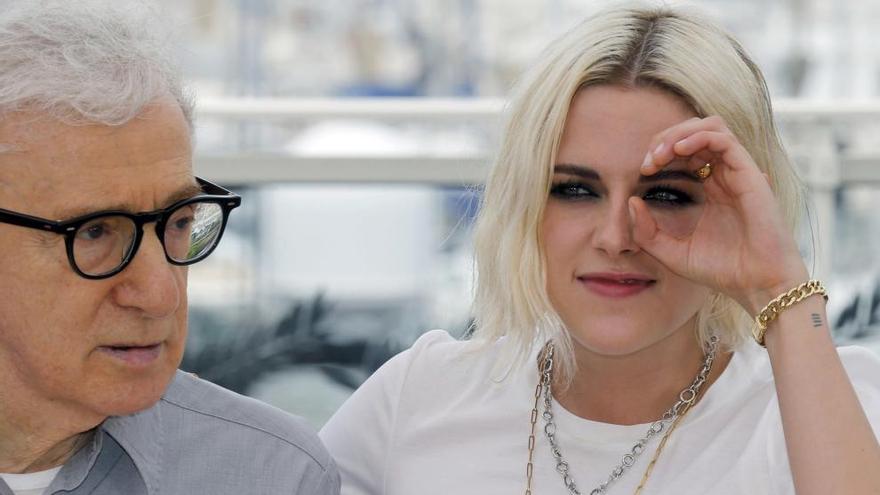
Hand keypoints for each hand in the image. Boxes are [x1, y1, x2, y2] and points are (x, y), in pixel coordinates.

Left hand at [630, 116, 808, 313]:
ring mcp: (737, 172)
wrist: (757, 284)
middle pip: (693, 132)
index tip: (643, 171)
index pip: (682, 151)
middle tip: (649, 162)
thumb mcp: (670, 252)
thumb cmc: (720, 270)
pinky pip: (724, 138)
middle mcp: (722, 175)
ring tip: (662, 154)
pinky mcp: (749, 174)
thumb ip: (646, 232)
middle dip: (665, 139)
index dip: (659, 152)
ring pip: (710, 126)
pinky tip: (678, 151)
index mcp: (707, 188)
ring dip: (680, 133)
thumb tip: (631, 201)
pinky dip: (698, 136)